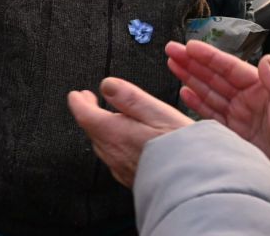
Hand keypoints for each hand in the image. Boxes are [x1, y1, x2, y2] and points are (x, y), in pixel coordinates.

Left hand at [68, 77, 193, 187]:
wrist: (193, 184)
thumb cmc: (180, 147)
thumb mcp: (157, 112)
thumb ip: (129, 98)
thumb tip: (107, 84)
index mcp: (115, 133)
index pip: (85, 115)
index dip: (78, 102)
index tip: (77, 94)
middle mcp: (114, 154)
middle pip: (92, 131)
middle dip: (89, 113)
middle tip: (90, 100)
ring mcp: (122, 169)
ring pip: (103, 146)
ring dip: (101, 130)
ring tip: (108, 118)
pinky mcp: (132, 180)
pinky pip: (115, 159)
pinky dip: (114, 145)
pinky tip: (126, 142)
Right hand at [166, 40, 269, 187]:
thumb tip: (266, 60)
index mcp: (260, 88)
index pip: (229, 67)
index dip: (208, 57)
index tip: (190, 46)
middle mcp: (246, 99)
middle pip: (214, 76)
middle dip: (192, 62)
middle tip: (171, 49)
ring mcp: (238, 115)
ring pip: (208, 92)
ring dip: (190, 78)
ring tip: (172, 65)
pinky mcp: (233, 133)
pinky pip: (210, 114)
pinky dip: (196, 103)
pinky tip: (184, 92)